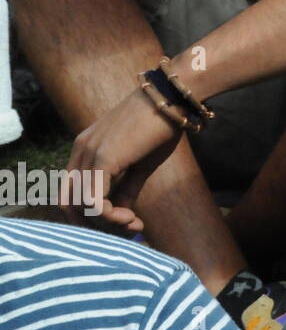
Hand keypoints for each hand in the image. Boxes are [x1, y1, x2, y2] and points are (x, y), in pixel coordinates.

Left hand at [61, 88, 181, 232]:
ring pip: (80, 205)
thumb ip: (127, 187)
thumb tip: (122, 212)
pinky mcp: (103, 158)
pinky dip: (110, 216)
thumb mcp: (143, 162)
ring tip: (133, 224)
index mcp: (86, 149)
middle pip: (68, 202)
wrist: (172, 99)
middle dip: (93, 225)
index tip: (126, 221)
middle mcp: (80, 150)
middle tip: (124, 230)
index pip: (72, 191)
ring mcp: (89, 153)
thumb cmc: (162, 126)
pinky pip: (94, 200)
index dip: (91, 214)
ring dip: (106, 224)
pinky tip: (131, 218)